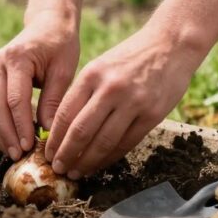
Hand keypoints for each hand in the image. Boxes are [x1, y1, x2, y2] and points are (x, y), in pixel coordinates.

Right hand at [0, 10, 78, 160]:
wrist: (47, 23)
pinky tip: (10, 139)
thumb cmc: (60, 44)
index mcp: (17, 58)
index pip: (15, 99)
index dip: (21, 126)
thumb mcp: (64, 69)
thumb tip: (48, 131)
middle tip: (19, 155)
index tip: (30, 147)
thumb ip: (54, 99)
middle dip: (6, 134)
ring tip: (14, 152)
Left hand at [44, 25, 198, 178]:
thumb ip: (84, 93)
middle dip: (66, 155)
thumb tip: (63, 127)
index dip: (54, 138)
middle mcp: (110, 89)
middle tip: (58, 169)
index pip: (66, 113)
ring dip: (87, 162)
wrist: (170, 44)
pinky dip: (110, 158)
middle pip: (81, 131)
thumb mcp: (100, 66)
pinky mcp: (152, 114)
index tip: (47, 153)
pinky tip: (100, 165)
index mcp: (92, 74)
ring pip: (103, 142)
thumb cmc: (130, 57)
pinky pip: (126, 143)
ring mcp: (133, 102)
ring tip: (76, 172)